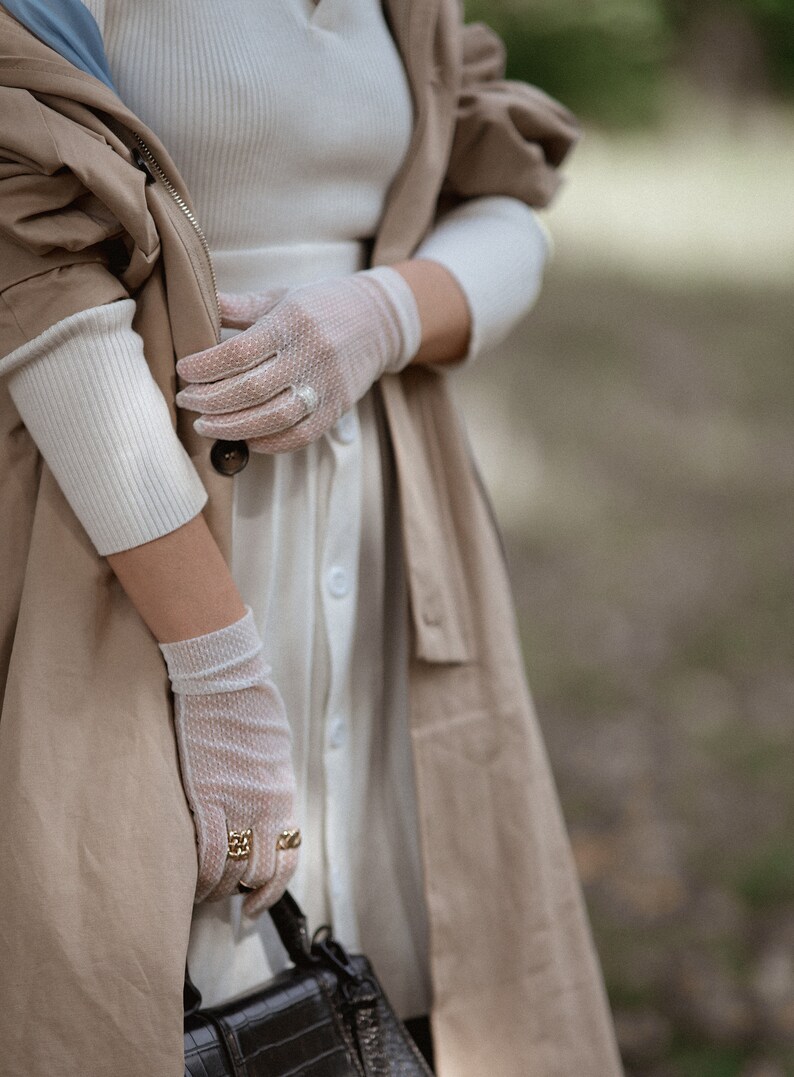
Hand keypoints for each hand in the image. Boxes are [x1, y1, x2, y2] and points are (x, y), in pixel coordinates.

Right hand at [159, 608, 298, 909]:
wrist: (225, 676)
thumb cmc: (248, 703)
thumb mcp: (273, 748)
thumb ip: (269, 781)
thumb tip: (262, 804)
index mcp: (283, 792)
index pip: (288, 857)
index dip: (273, 890)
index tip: (256, 905)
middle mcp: (267, 804)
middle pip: (260, 870)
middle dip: (242, 893)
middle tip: (222, 899)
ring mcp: (238, 802)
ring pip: (233, 870)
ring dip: (217, 889)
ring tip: (202, 893)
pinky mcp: (206, 794)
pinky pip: (207, 854)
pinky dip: (199, 878)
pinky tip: (190, 884)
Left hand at [175, 267, 420, 453]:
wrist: (380, 321)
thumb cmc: (321, 305)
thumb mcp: (282, 296)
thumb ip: (239, 307)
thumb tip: (195, 307)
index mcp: (292, 321)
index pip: (239, 352)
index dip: (205, 367)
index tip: (184, 371)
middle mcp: (310, 354)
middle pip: (251, 389)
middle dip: (210, 401)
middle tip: (186, 401)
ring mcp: (326, 386)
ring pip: (272, 418)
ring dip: (232, 427)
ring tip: (205, 425)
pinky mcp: (337, 409)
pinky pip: (299, 436)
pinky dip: (267, 442)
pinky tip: (244, 438)